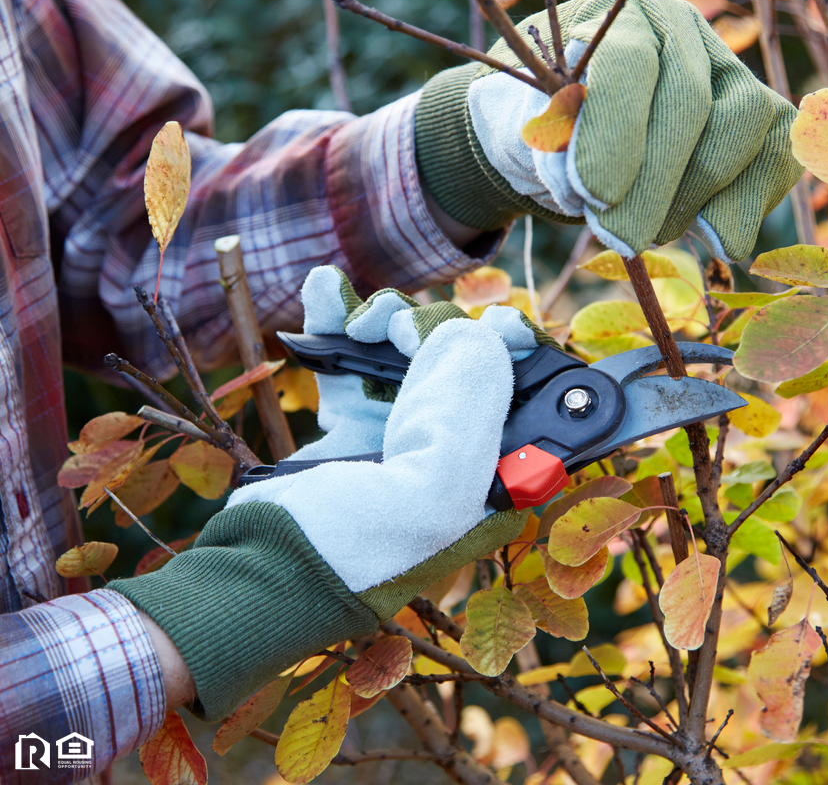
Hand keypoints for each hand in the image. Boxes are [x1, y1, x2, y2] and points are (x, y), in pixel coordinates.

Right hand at [110, 267, 550, 719]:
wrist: (262, 576)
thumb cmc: (353, 555)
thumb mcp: (434, 495)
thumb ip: (469, 412)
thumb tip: (474, 333)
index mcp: (489, 484)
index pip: (524, 401)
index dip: (516, 353)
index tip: (497, 322)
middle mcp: (451, 460)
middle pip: (463, 367)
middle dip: (435, 329)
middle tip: (400, 329)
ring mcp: (399, 444)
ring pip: (408, 358)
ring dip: (384, 320)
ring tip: (357, 319)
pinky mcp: (350, 434)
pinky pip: (354, 366)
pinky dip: (338, 324)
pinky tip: (325, 290)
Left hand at [415, 0, 802, 261]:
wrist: (583, 139)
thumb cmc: (556, 130)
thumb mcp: (534, 132)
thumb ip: (555, 150)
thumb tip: (592, 193)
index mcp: (616, 17)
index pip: (626, 64)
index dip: (613, 132)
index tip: (592, 196)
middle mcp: (681, 29)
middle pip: (689, 101)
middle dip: (653, 184)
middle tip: (620, 240)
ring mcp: (730, 69)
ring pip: (743, 123)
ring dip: (697, 195)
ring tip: (653, 234)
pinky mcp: (765, 114)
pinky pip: (777, 155)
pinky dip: (748, 204)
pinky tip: (716, 240)